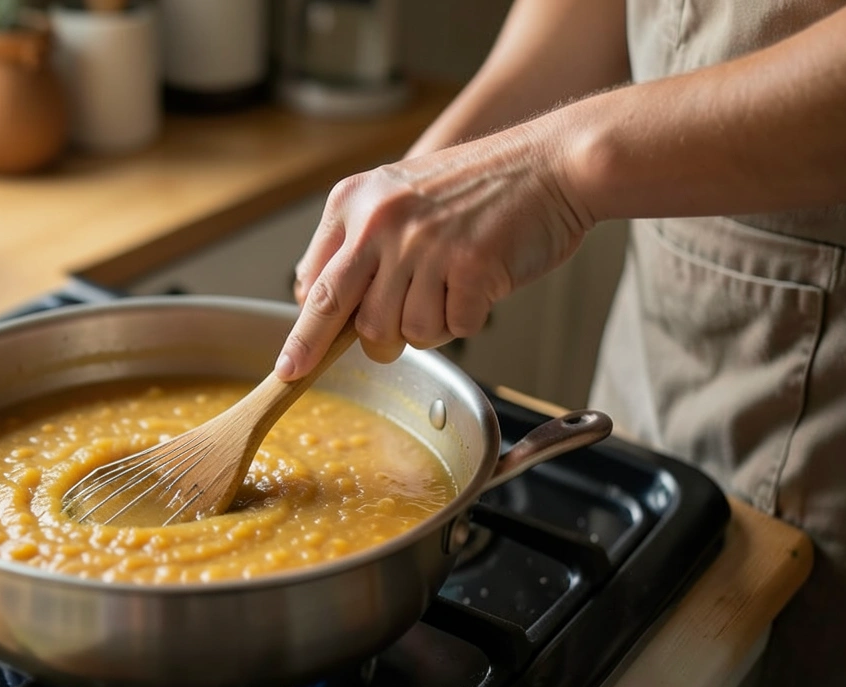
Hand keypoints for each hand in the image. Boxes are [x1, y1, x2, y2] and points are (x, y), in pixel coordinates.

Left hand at [275, 124, 592, 379]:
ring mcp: (425, 244)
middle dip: (337, 347)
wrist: (553, 163)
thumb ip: (362, 245)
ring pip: (400, 331)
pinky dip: (466, 319)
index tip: (292, 364)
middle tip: (337, 362)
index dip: (306, 330)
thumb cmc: (480, 187)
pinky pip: (452, 329)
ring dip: (427, 326)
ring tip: (451, 289)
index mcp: (356, 202)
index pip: (314, 282)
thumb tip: (323, 309)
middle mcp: (382, 222)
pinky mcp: (469, 266)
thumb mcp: (400, 196)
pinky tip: (480, 285)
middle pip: (342, 314)